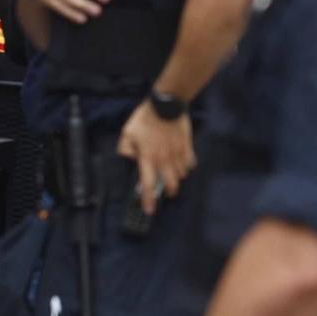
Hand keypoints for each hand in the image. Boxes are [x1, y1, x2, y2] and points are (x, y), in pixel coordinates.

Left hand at [118, 101, 194, 215]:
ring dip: (178, 177)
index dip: (148, 199)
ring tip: (174, 176)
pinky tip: (183, 164)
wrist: (166, 105)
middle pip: (171, 183)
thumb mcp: (127, 133)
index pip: (148, 183)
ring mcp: (178, 154)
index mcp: (148, 158)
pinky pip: (190, 162)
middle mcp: (164, 159)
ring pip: (182, 174)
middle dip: (170, 191)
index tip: (150, 210)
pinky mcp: (188, 146)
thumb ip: (125, 149)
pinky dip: (187, 166)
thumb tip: (132, 158)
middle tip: (168, 192)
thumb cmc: (144, 119)